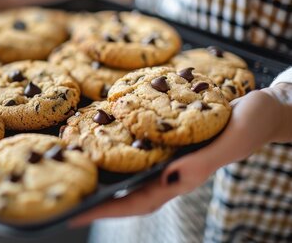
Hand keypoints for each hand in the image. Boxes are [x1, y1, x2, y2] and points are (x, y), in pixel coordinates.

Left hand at [70, 86, 291, 226]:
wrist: (261, 108)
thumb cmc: (250, 125)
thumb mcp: (230, 141)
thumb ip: (201, 162)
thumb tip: (169, 179)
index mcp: (183, 178)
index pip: (138, 201)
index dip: (107, 210)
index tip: (76, 215)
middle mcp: (169, 170)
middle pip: (126, 191)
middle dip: (95, 196)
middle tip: (63, 196)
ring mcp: (166, 154)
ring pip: (129, 170)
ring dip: (102, 172)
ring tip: (72, 169)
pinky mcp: (166, 137)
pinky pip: (136, 146)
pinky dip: (115, 145)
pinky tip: (97, 137)